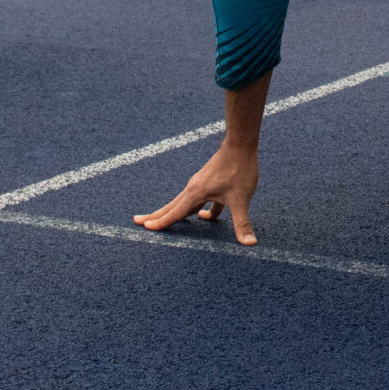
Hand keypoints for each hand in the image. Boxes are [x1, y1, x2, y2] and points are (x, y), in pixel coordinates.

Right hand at [135, 143, 260, 243]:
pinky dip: (197, 211)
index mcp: (196, 193)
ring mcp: (200, 186)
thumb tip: (250, 244)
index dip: (162, 222)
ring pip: (183, 204)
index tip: (146, 228)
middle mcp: (193, 189)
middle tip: (137, 222)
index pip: (176, 212)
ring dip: (174, 214)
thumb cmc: (239, 170)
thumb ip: (242, 223)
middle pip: (172, 206)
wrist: (240, 145)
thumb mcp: (241, 199)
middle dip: (156, 216)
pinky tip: (204, 218)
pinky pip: (199, 201)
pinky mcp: (209, 184)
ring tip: (162, 221)